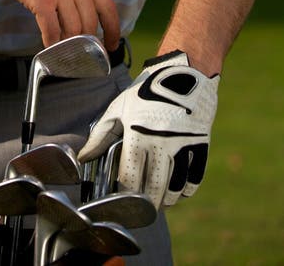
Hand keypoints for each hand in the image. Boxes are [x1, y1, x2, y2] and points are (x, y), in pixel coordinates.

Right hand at [0, 0, 119, 48]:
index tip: (110, 44)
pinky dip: (52, 42)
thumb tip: (87, 14)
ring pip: (73, 30)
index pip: (109, 9)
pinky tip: (48, 45)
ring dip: (68, 44)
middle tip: (79, 51)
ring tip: (62, 48)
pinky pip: (52, 30)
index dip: (113, 31)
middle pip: (90, 24)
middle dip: (86, 43)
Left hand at [78, 50, 218, 207]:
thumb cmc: (146, 92)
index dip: (124, 195)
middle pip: (153, 189)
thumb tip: (83, 158)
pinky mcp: (201, 145)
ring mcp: (183, 145)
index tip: (120, 201)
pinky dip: (185, 190)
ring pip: (174, 188)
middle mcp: (161, 141)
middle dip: (145, 204)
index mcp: (137, 132)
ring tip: (159, 203)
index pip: (129, 177)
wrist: (183, 73)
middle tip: (140, 209)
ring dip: (166, 201)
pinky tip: (177, 192)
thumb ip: (100, 135)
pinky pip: (194, 179)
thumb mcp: (119, 108)